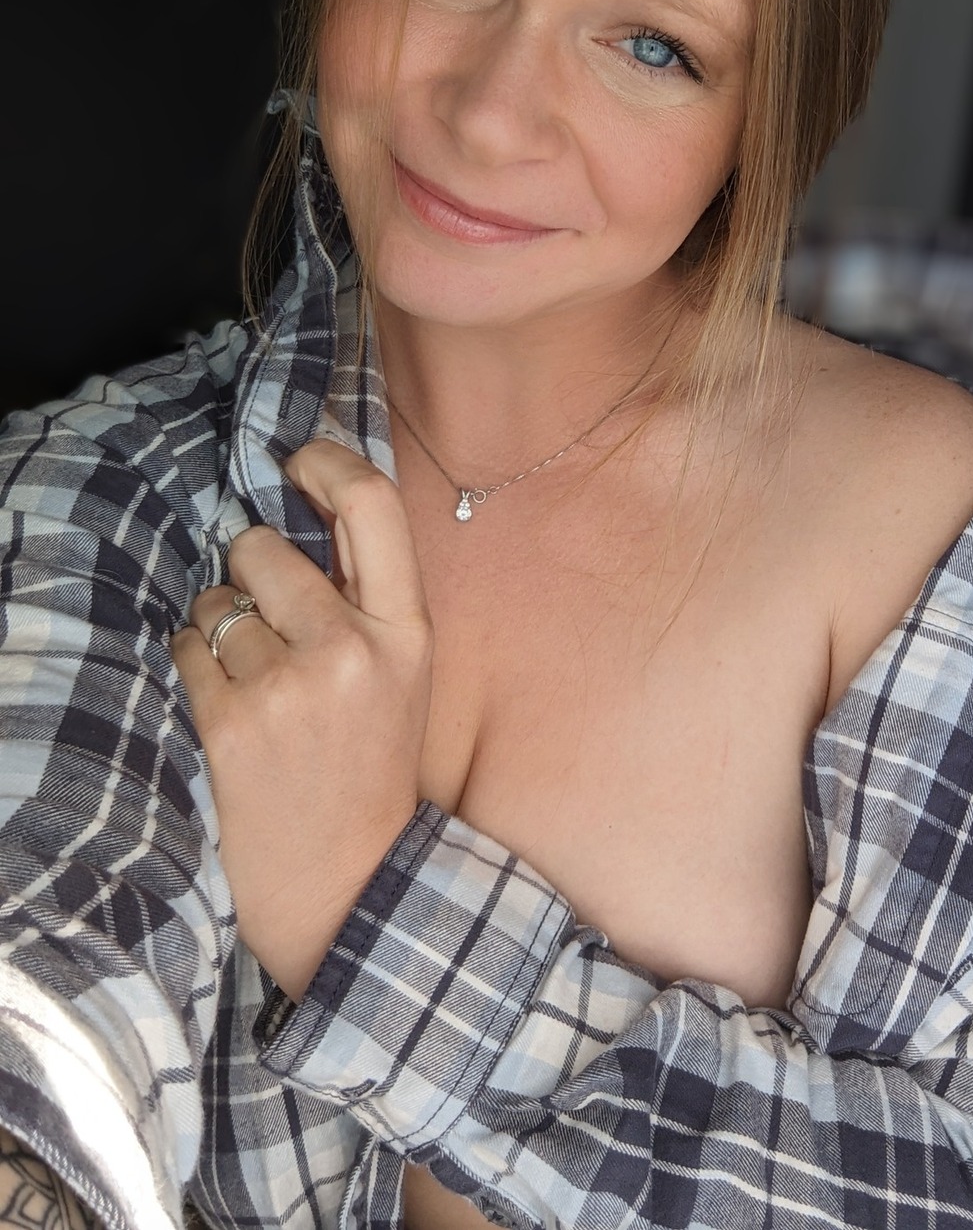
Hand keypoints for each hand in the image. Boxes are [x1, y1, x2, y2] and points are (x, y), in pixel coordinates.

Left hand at [172, 440, 432, 1002]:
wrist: (348, 888)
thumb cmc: (371, 771)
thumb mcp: (403, 676)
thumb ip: (367, 597)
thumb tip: (307, 507)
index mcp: (408, 631)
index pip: (372, 504)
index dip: (326, 462)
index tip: (296, 461)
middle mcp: (353, 650)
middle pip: (265, 549)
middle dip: (246, 570)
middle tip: (261, 614)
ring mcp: (290, 688)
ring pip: (216, 605)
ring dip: (217, 630)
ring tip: (251, 682)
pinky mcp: (232, 725)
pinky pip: (188, 651)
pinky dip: (195, 669)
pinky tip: (227, 709)